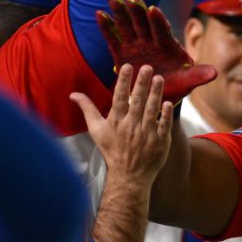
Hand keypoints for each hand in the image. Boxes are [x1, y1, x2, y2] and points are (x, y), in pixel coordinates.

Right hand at [70, 63, 172, 184]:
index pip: (119, 98)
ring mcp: (147, 134)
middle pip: (137, 101)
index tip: (127, 66)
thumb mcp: (96, 130)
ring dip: (155, 94)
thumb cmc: (112, 150)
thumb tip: (73, 94)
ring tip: (159, 78)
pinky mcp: (160, 141)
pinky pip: (163, 125)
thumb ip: (87, 110)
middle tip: (147, 67)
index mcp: (116, 121)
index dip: (123, 82)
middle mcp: (131, 126)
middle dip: (142, 83)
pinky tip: (168, 102)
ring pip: (151, 110)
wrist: (128, 175)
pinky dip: (165, 115)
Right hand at [97, 0, 215, 103]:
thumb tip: (214, 72)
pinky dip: (107, 27)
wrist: (158, 95)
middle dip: (138, 12)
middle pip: (144, 23)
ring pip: (128, 26)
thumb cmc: (176, 86)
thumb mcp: (188, 82)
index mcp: (168, 46)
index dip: (158, 21)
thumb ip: (198, 76)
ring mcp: (136, 44)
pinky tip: (99, 14)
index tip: (152, 10)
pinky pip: (114, 38)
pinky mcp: (122, 52)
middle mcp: (151, 41)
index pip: (162, 31)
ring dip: (121, 13)